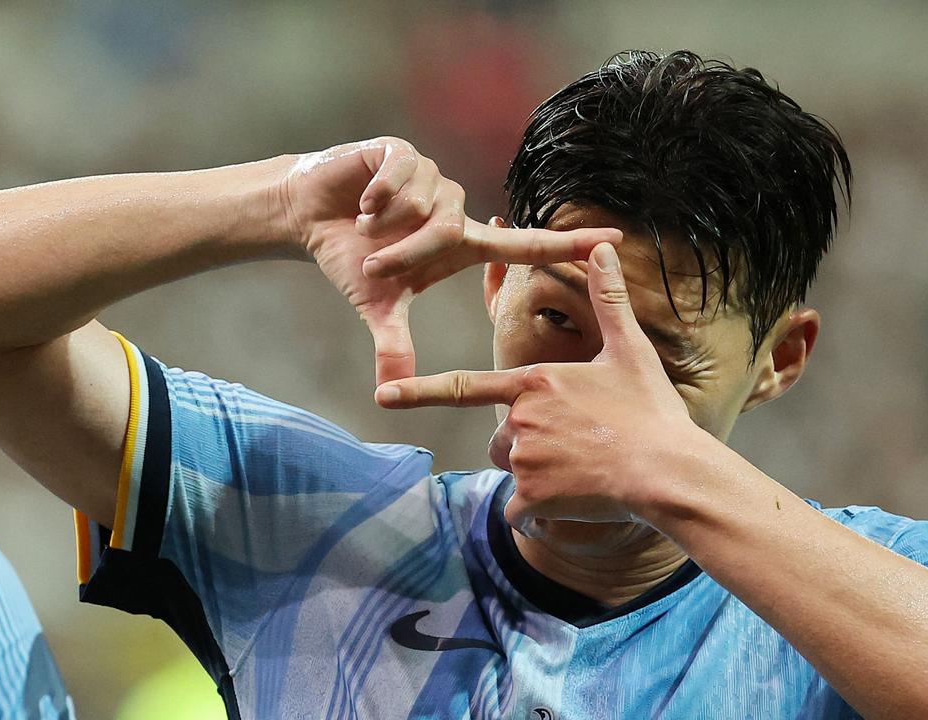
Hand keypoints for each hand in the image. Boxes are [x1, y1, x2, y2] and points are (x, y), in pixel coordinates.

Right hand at [280, 137, 622, 384]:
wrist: (312, 216)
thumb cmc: (354, 258)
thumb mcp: (378, 304)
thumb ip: (393, 342)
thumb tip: (389, 389)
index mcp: (462, 243)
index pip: (526, 245)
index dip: (569, 244)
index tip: (615, 240)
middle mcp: (455, 208)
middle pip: (449, 231)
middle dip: (407, 253)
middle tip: (377, 261)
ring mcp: (431, 177)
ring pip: (424, 205)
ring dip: (387, 224)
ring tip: (365, 225)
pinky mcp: (401, 152)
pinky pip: (400, 176)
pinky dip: (375, 196)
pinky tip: (360, 202)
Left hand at [374, 242, 705, 535]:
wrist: (667, 472)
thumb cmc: (650, 411)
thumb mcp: (630, 351)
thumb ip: (608, 300)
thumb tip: (603, 249)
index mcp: (533, 382)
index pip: (464, 386)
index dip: (419, 390)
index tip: (383, 395)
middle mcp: (518, 419)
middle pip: (501, 437)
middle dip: (528, 444)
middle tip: (578, 446)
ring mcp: (522, 460)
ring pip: (513, 471)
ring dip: (537, 476)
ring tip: (584, 470)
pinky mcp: (531, 498)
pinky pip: (521, 512)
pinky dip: (541, 513)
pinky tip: (577, 502)